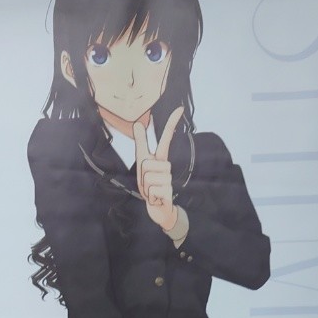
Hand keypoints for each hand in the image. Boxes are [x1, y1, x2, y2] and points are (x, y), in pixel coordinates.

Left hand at [134, 107, 183, 231]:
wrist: (158, 208)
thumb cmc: (150, 184)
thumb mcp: (142, 163)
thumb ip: (141, 144)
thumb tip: (137, 123)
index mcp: (160, 158)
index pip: (166, 138)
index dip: (172, 123)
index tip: (179, 108)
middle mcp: (167, 166)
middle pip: (146, 164)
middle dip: (142, 175)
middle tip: (147, 184)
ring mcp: (169, 179)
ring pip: (147, 177)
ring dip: (145, 187)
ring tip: (151, 191)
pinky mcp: (168, 191)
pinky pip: (151, 190)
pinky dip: (150, 196)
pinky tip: (156, 198)